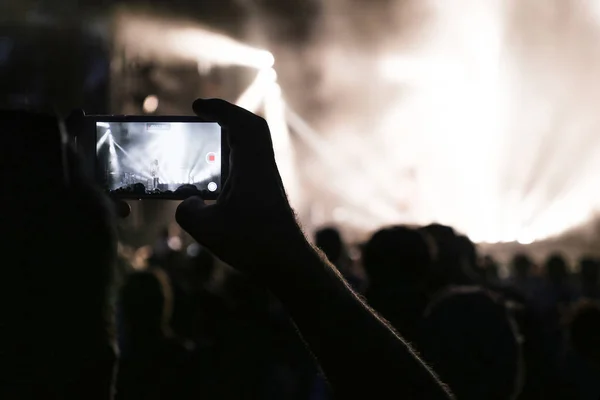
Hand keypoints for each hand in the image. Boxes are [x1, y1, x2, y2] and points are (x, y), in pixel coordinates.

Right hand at [176, 99, 307, 276]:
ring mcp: (266, 179)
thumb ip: (188, 212)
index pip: (241, 124)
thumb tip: (187, 203)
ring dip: (232, 137)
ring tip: (207, 141)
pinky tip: (217, 175)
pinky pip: (250, 162)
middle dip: (228, 117)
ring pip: (252, 146)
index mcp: (252, 166)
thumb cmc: (254, 244)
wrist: (287, 262)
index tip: (197, 106)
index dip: (220, 109)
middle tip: (204, 116)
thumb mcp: (208, 230)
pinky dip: (234, 157)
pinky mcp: (266, 192)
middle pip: (251, 129)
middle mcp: (263, 167)